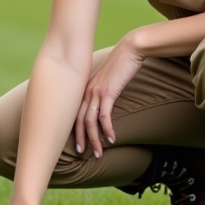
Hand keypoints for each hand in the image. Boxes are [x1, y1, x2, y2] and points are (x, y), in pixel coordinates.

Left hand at [74, 35, 143, 157]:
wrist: (130, 50)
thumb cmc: (120, 65)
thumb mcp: (107, 80)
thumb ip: (102, 92)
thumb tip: (103, 105)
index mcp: (84, 89)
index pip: (75, 114)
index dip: (75, 131)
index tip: (79, 144)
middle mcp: (86, 91)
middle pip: (79, 120)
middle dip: (82, 139)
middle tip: (84, 153)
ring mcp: (96, 92)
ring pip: (90, 121)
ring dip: (94, 139)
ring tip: (99, 153)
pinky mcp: (108, 92)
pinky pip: (104, 115)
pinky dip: (107, 129)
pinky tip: (111, 139)